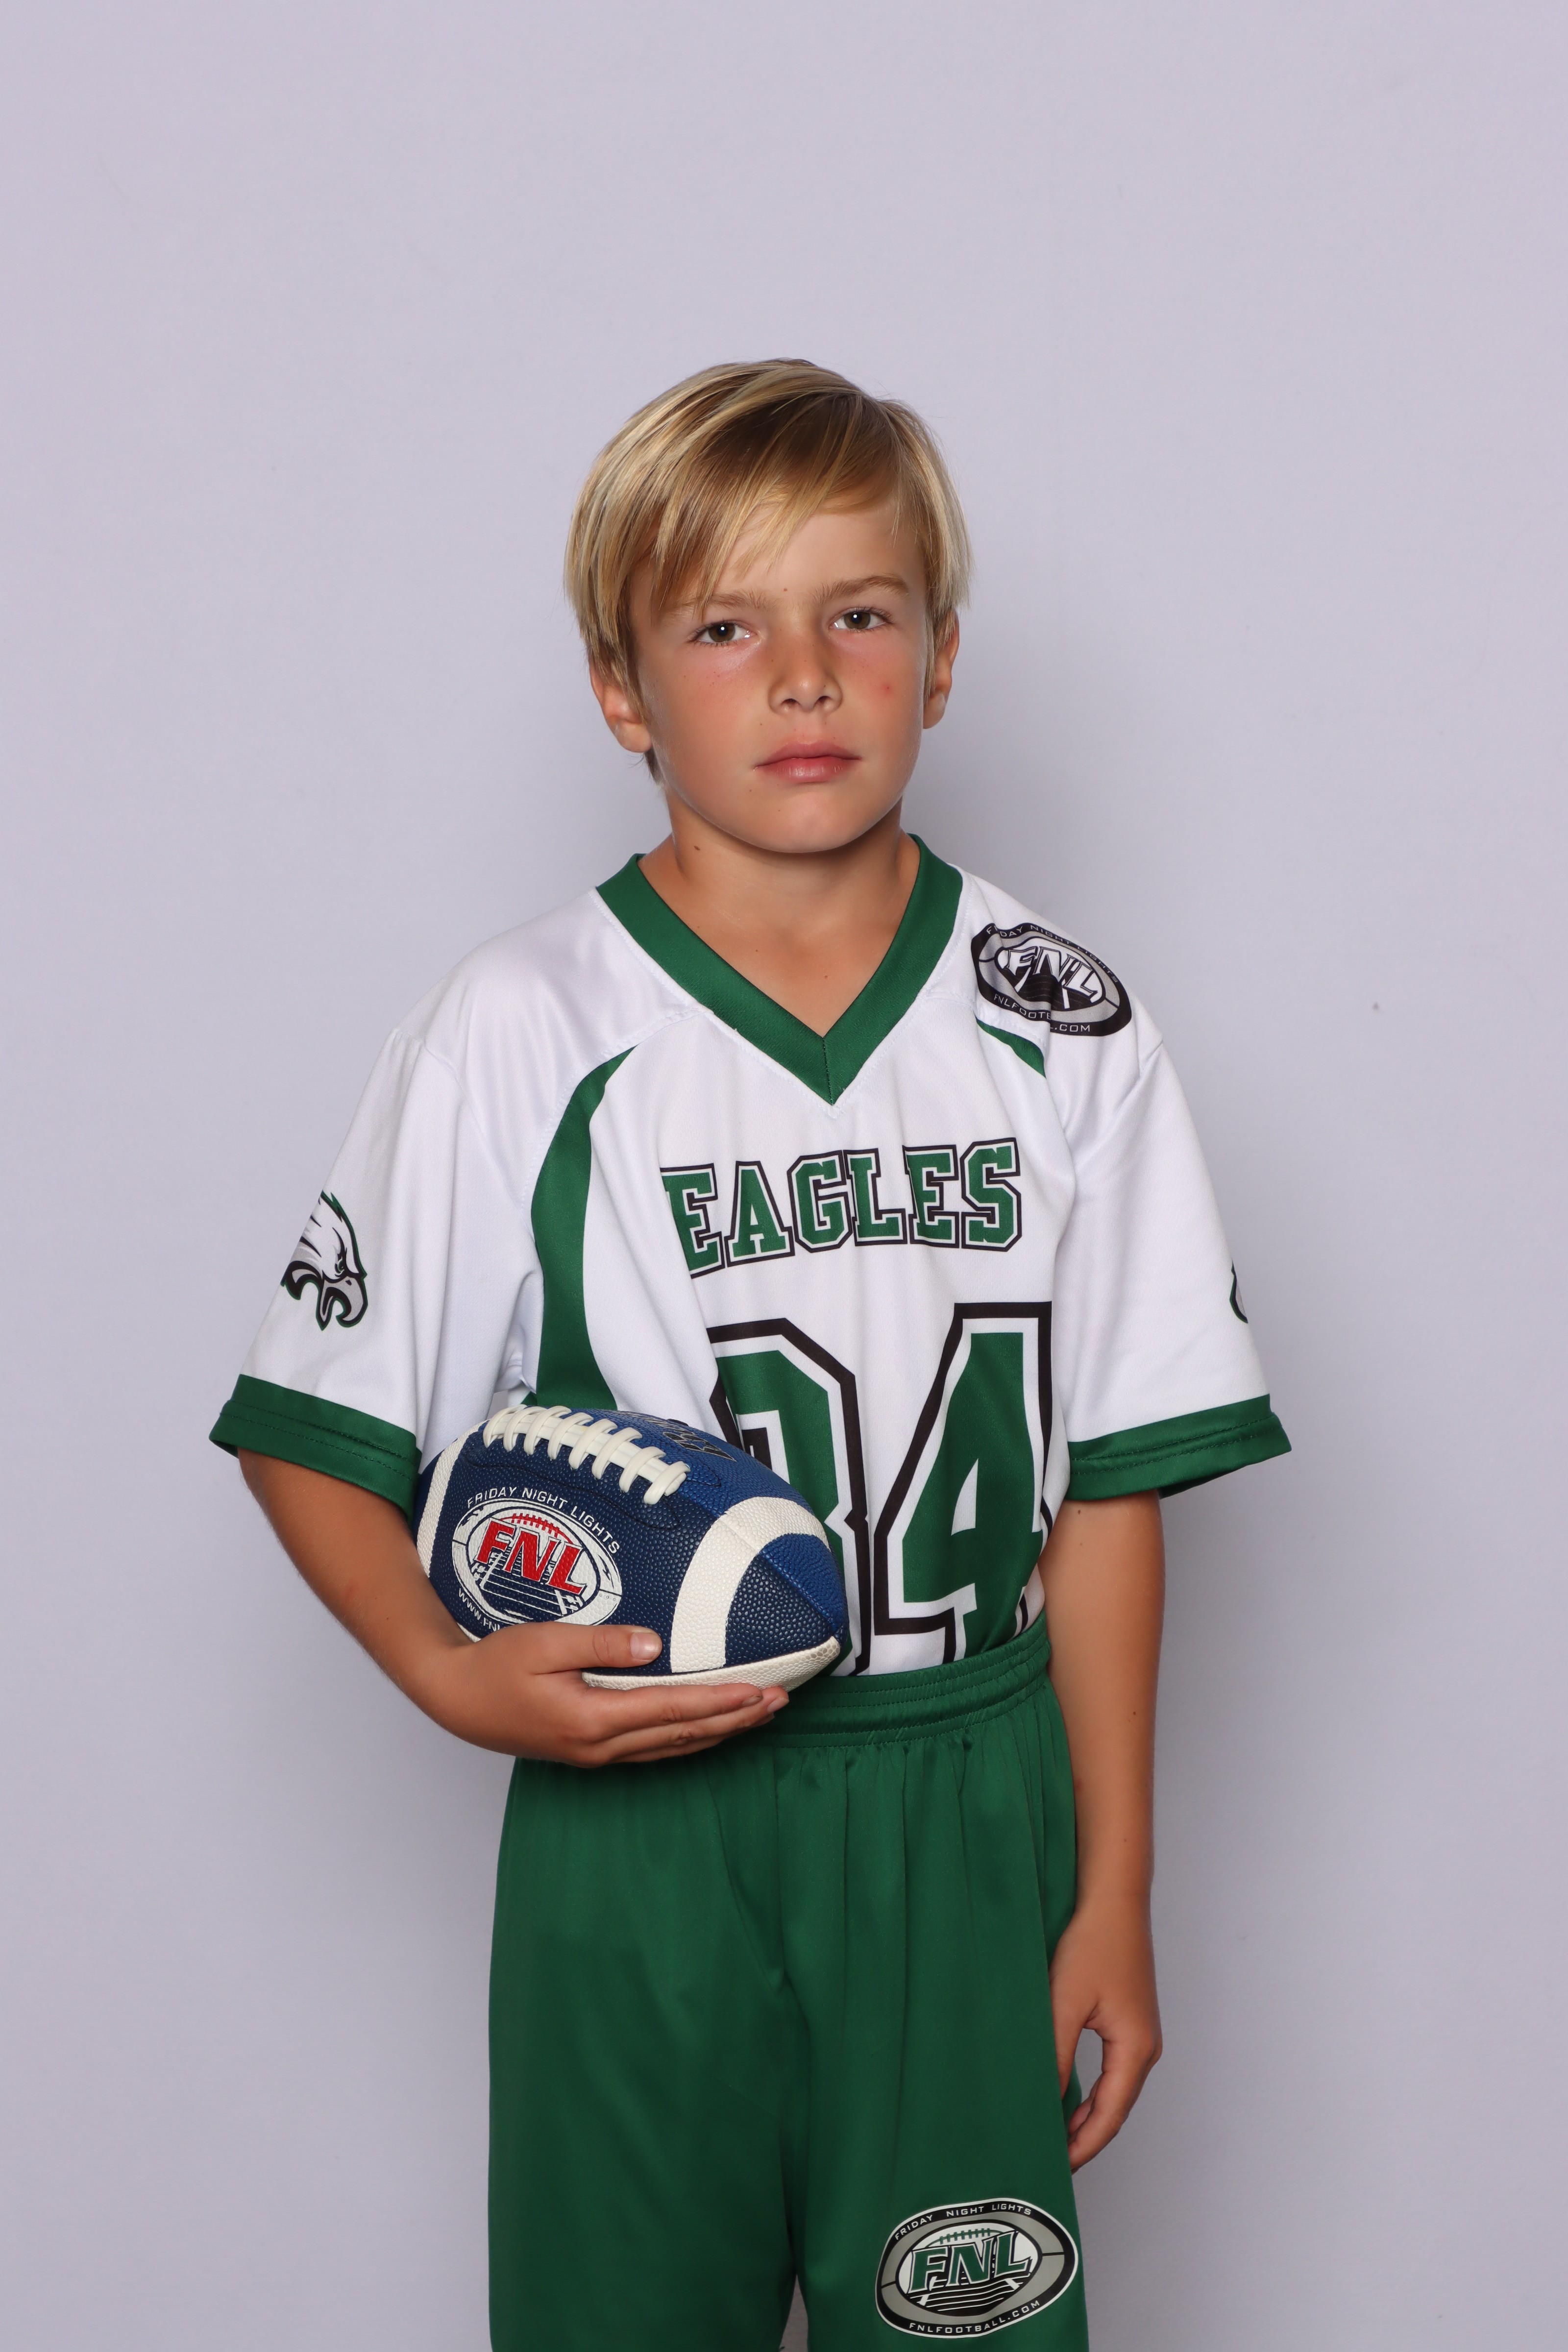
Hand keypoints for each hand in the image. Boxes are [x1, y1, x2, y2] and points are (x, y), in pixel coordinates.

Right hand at [414, 1619, 787, 1764]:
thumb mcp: (544, 1643)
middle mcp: (601, 1746)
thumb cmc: (495, 1665)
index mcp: (592, 1718)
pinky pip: (653, 1750)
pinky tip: (708, 1730)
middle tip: (780, 1702)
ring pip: (673, 1748)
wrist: (456, 1700)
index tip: (759, 1691)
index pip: (673, 1710)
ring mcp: (596, 1755)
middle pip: (683, 1735)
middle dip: (735, 1719)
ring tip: (759, 1715)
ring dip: (719, 1732)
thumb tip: (654, 1644)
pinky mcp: (590, 1752)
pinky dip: (690, 1740)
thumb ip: (600, 1645)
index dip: (720, 1702)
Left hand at [1049, 1893, 1162, 2168]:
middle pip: (1116, 2111)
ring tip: (1055, 2139)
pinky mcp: (1128, 2021)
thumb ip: (1055, 2057)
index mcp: (1136, 2050)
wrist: (1113, 1899)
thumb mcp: (1065, 2003)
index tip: (1056, 2170)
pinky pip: (1112, 2072)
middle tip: (1051, 2163)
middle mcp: (1145, 2048)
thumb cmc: (1094, 1943)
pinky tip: (1068, 2099)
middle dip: (1085, 2140)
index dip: (1082, 2148)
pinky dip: (1092, 2094)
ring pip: (1114, 2093)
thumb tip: (1045, 2103)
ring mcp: (1140, 2035)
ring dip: (1087, 2118)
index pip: (1109, 2118)